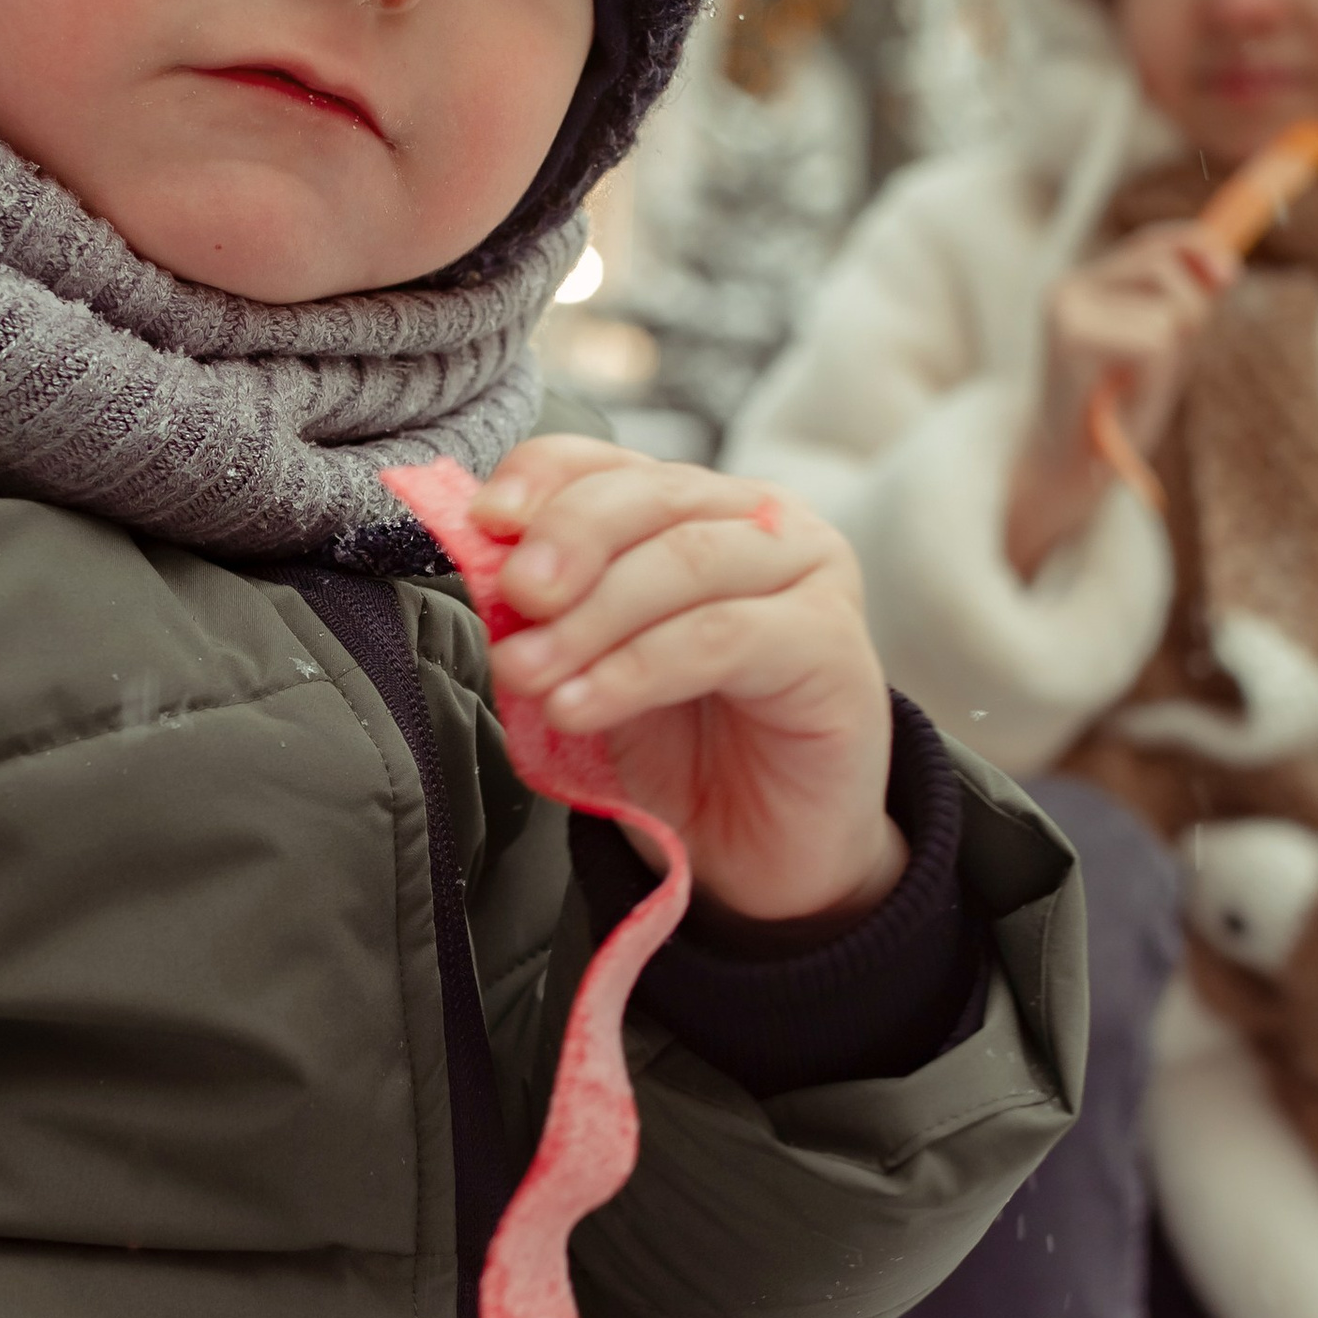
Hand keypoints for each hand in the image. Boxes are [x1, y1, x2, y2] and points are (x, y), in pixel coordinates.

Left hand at [470, 435, 905, 926]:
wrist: (761, 854)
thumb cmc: (679, 751)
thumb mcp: (590, 666)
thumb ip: (548, 612)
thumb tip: (484, 569)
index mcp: (693, 508)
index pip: (608, 462)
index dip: (543, 478)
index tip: (484, 522)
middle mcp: (758, 522)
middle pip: (650, 495)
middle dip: (567, 542)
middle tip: (513, 601)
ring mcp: (808, 575)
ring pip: (685, 562)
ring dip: (591, 619)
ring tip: (526, 674)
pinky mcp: (834, 645)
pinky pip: (723, 637)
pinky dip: (637, 668)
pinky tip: (580, 705)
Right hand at [1004, 223, 1236, 578]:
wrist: (1064, 475)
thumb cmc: (1113, 418)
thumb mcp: (1156, 351)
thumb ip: (1182, 306)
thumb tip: (1223, 264)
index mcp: (1083, 285)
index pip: (1154, 242)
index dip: (1197, 247)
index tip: (1230, 275)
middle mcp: (1068, 288)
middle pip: (1168, 264)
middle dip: (1191, 312)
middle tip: (1162, 365)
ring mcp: (1066, 310)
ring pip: (1171, 310)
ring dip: (1172, 359)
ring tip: (1137, 390)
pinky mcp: (1072, 339)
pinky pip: (1157, 340)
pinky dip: (1158, 380)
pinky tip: (1129, 402)